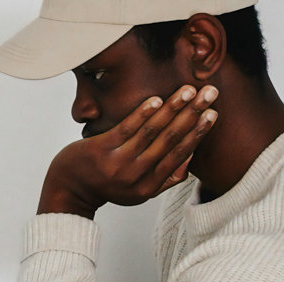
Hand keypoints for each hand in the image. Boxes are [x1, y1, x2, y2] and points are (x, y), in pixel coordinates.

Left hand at [38, 84, 218, 217]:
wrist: (70, 189)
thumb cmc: (108, 183)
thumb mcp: (138, 190)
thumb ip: (165, 178)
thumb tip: (190, 156)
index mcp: (149, 188)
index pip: (180, 155)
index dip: (198, 133)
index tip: (213, 113)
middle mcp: (136, 177)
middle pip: (171, 140)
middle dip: (193, 114)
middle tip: (210, 93)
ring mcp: (118, 164)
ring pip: (152, 132)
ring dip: (173, 108)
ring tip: (188, 90)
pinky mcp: (101, 150)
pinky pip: (127, 129)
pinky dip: (143, 113)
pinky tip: (157, 99)